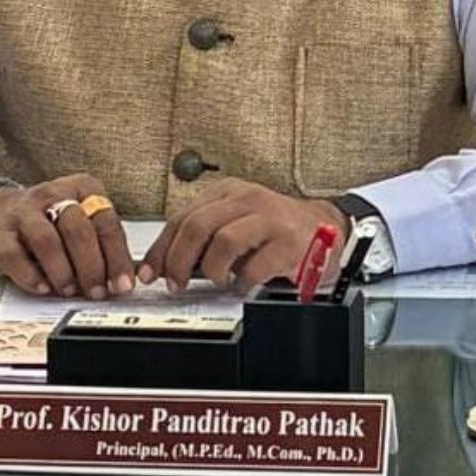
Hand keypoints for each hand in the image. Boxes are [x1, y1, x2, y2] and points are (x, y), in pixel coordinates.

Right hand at [0, 174, 134, 299]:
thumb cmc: (48, 222)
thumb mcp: (80, 222)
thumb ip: (102, 245)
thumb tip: (125, 279)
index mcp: (82, 188)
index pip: (106, 222)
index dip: (117, 257)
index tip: (123, 284)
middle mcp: (53, 194)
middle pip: (78, 230)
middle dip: (92, 267)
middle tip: (98, 293)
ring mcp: (23, 212)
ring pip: (47, 242)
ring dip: (63, 272)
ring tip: (71, 291)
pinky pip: (15, 258)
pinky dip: (31, 277)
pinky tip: (43, 288)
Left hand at [139, 178, 347, 293]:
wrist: (326, 229)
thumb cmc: (276, 229)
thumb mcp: (237, 222)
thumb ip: (204, 238)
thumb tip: (165, 265)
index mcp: (229, 192)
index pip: (182, 217)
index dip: (162, 248)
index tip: (150, 272)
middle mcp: (248, 199)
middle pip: (197, 226)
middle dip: (178, 260)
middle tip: (176, 283)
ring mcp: (270, 218)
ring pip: (223, 241)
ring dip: (212, 269)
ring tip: (218, 279)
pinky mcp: (289, 242)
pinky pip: (254, 266)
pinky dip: (243, 281)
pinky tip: (244, 283)